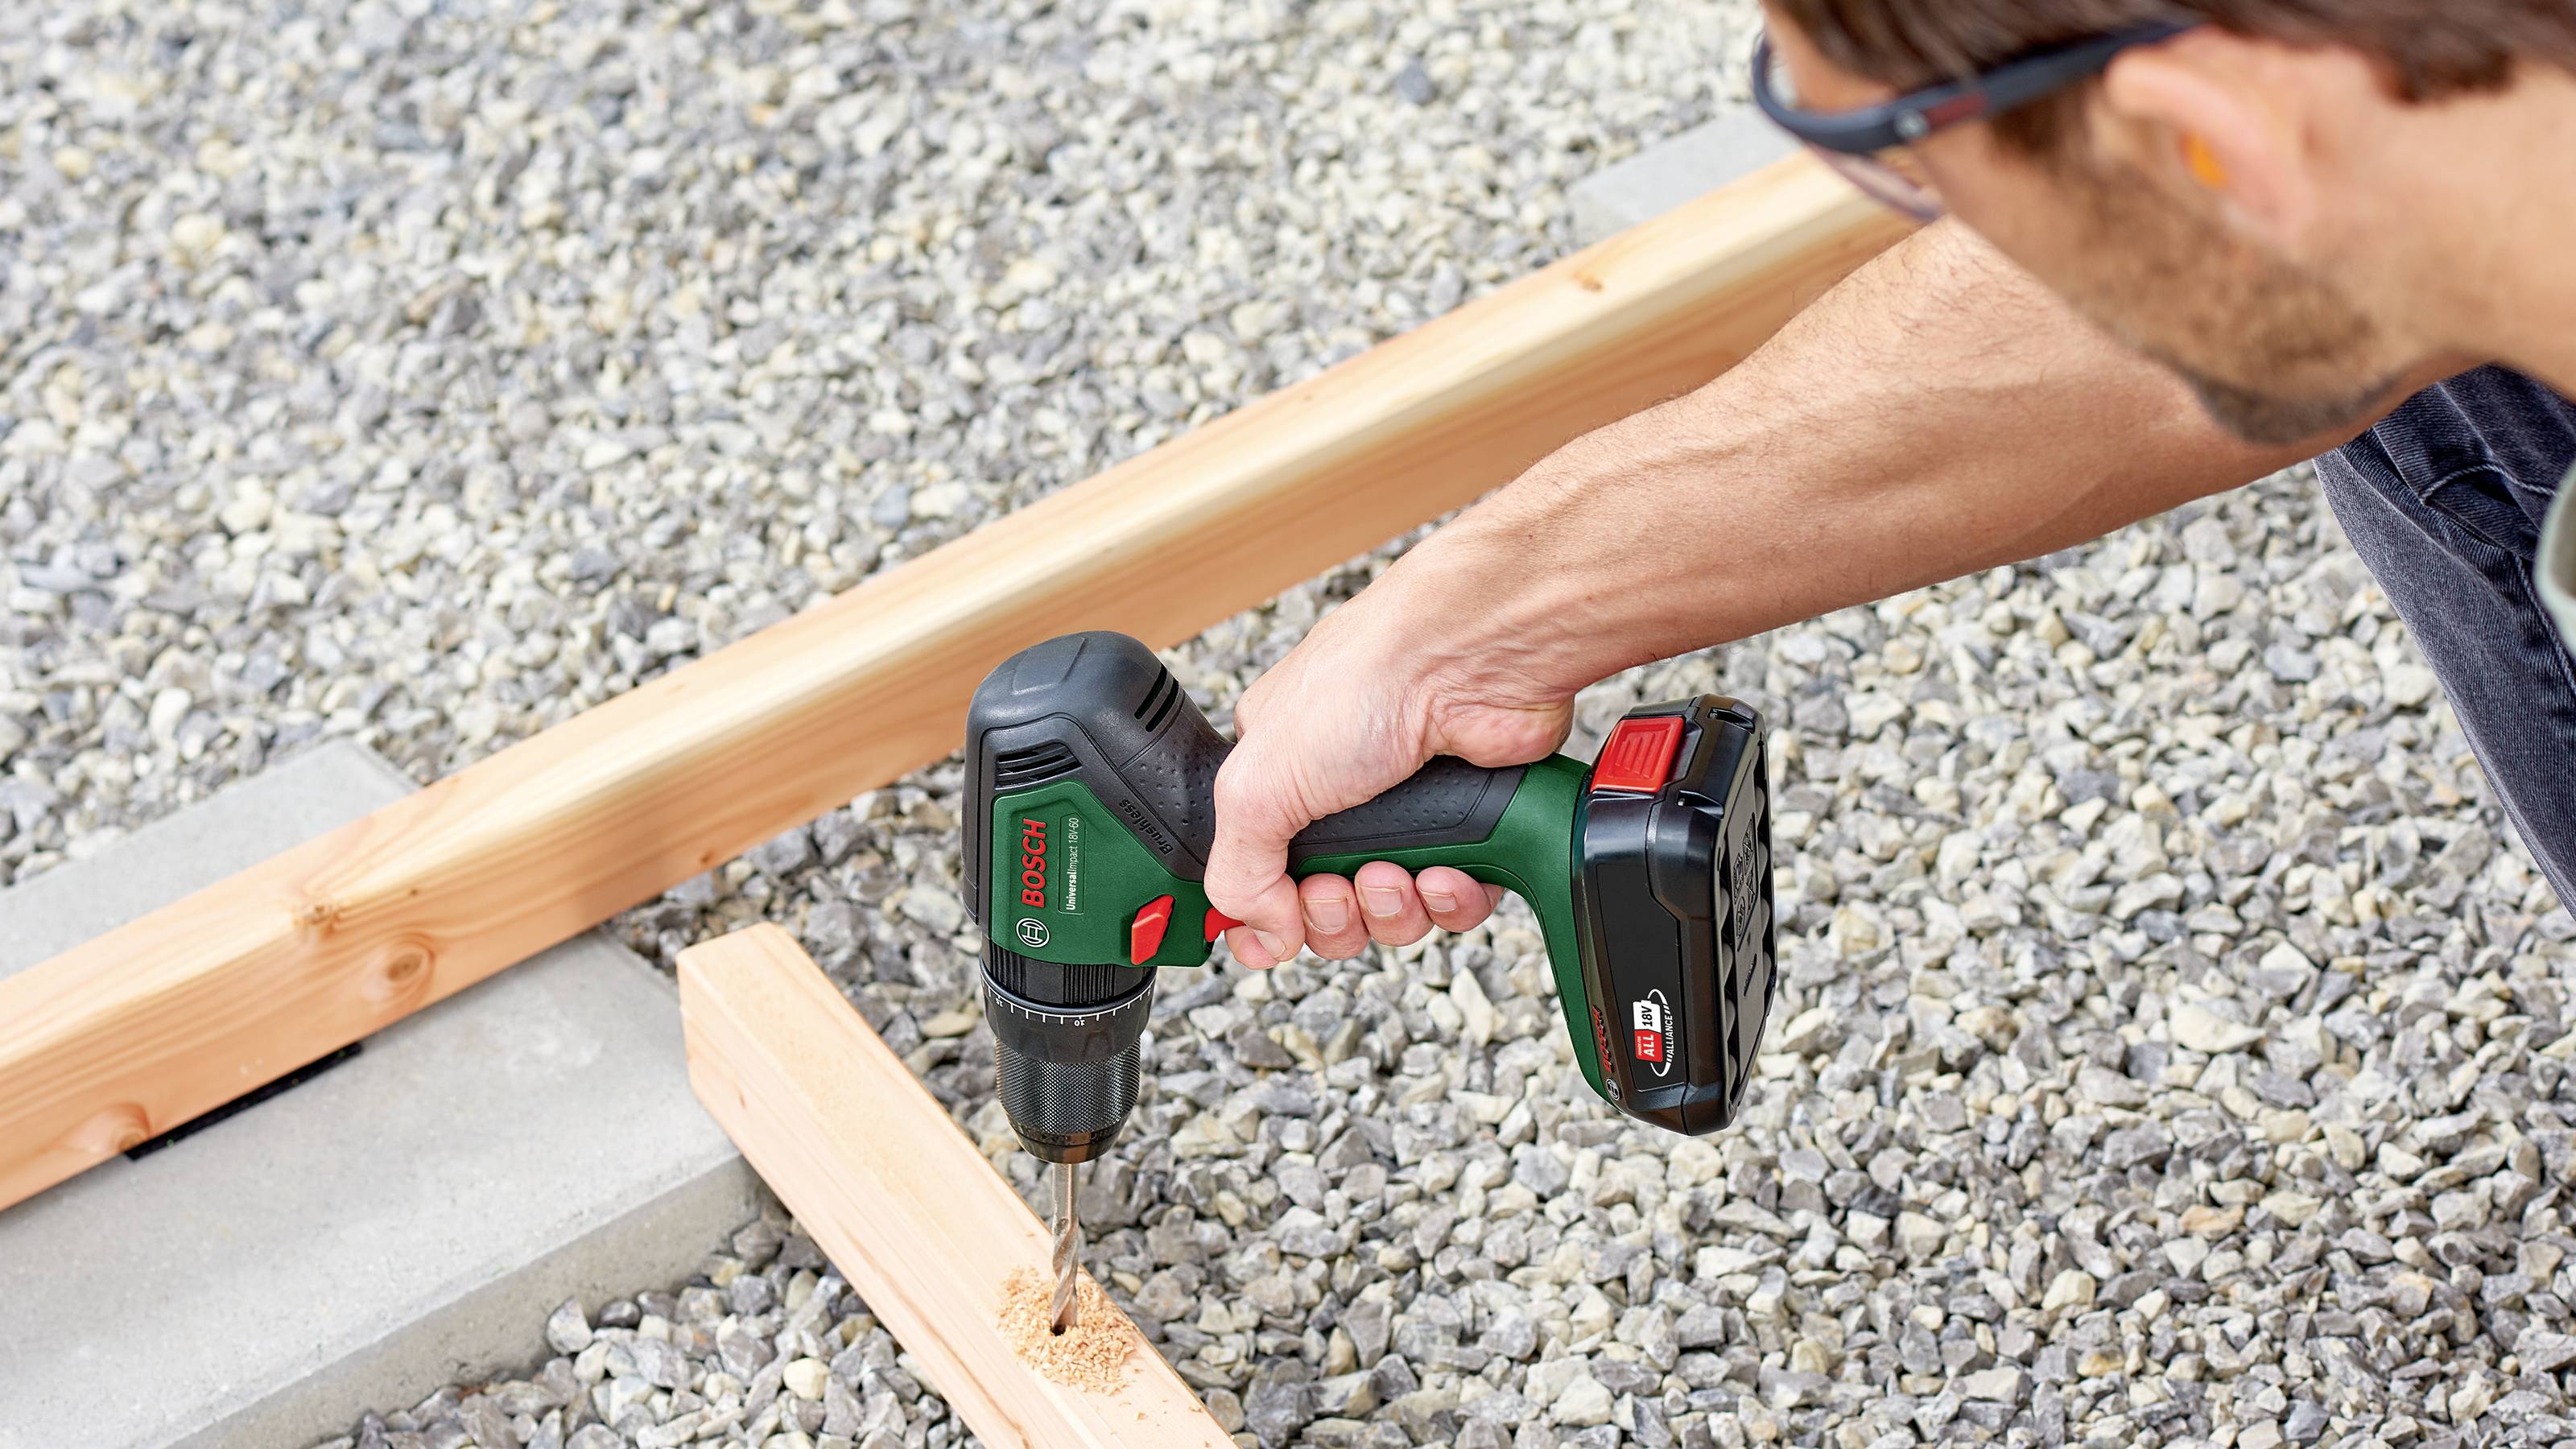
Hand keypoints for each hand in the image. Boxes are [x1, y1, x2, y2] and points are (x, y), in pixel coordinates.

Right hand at [1204, 559, 1580, 968]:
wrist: (1471, 659)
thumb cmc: (1366, 681)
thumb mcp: (1257, 783)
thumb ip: (1237, 870)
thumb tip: (1258, 934)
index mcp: (1276, 776)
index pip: (1255, 869)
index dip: (1262, 913)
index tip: (1271, 931)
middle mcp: (1341, 796)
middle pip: (1325, 908)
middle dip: (1333, 916)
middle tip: (1340, 889)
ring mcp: (1411, 813)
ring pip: (1392, 914)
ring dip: (1391, 911)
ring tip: (1395, 874)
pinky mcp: (1473, 829)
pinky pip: (1455, 903)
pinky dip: (1449, 901)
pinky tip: (1445, 872)